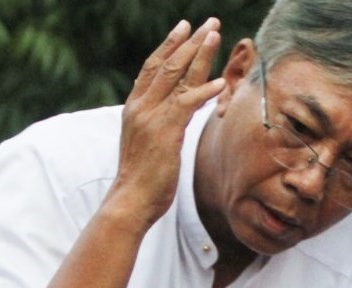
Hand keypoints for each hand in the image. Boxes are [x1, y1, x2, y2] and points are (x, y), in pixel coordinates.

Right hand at [110, 18, 225, 228]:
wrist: (130, 199)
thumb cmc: (143, 176)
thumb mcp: (147, 141)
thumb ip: (159, 121)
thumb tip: (175, 112)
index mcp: (135, 107)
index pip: (153, 67)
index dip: (170, 45)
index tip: (185, 28)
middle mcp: (141, 106)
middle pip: (167, 64)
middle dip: (190, 41)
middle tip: (209, 23)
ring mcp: (152, 117)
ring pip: (177, 76)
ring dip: (198, 54)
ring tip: (214, 36)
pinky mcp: (165, 131)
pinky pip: (187, 104)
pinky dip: (204, 91)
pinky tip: (221, 82)